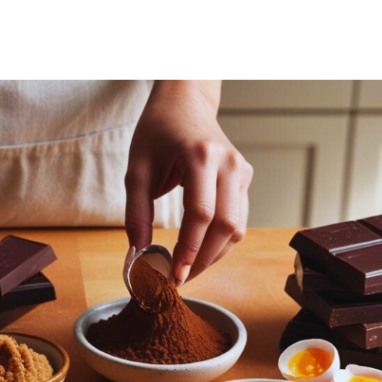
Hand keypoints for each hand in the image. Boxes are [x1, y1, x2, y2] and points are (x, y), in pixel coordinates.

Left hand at [125, 80, 252, 284]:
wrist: (184, 102)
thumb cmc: (157, 131)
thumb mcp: (136, 169)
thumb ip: (136, 212)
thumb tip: (139, 253)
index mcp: (200, 156)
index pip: (200, 214)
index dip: (188, 250)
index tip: (173, 275)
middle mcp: (228, 163)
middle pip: (225, 226)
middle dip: (203, 260)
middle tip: (180, 279)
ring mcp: (241, 170)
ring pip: (238, 227)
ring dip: (215, 256)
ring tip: (189, 269)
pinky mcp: (245, 177)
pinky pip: (240, 219)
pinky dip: (222, 241)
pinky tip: (201, 252)